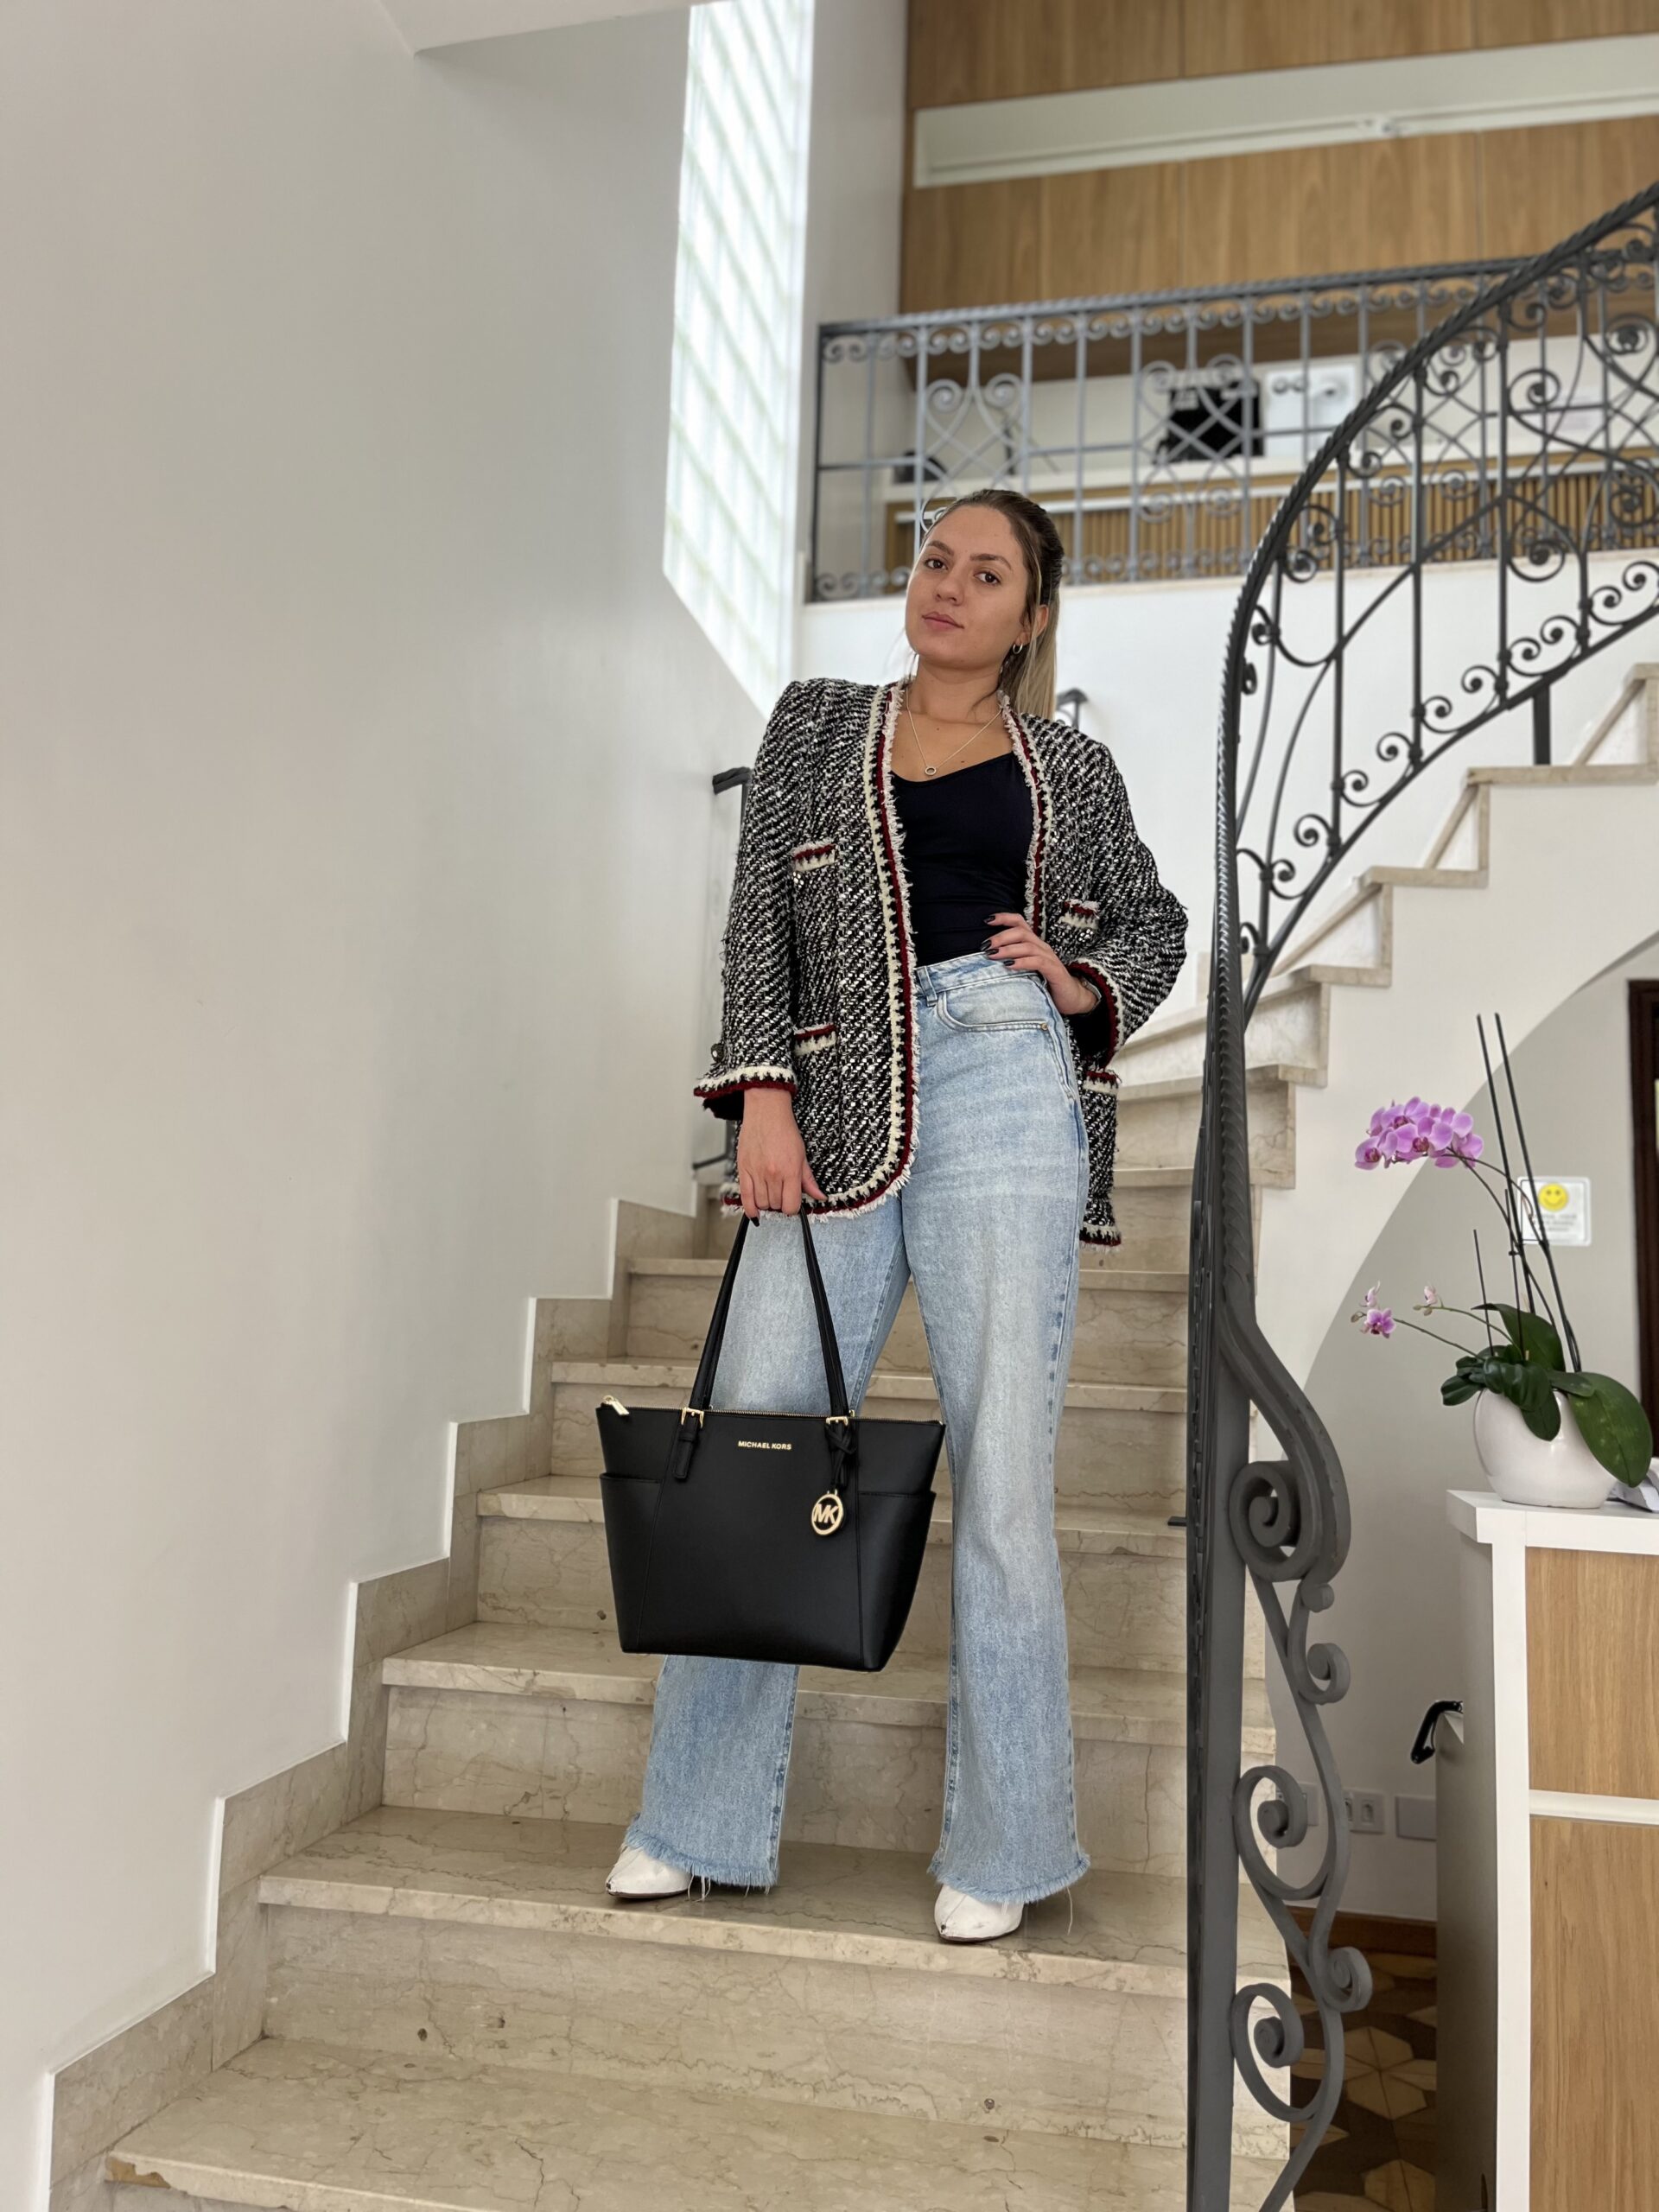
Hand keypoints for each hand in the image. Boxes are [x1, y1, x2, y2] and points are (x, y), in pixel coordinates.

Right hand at [736, 1089, 826, 1218]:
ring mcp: (756, 1173)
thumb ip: (808, 1179)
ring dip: (767, 1204)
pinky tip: (755, 1213)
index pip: (791, 1205)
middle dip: (780, 1203)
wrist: (766, 1112)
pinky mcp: (743, 1169)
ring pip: (762, 1203)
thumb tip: (819, 1196)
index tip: (793, 1202)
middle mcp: (773, 1174)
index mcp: (790, 1171)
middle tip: (782, 1194)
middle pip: (776, 1205)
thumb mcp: (802, 1154)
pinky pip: (744, 1197)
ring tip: (771, 1195)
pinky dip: (750, 1209)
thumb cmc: (784, 1130)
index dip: (793, 1207)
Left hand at [984, 911, 1100, 1017]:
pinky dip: (1022, 962)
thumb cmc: (1045, 983)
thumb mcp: (1025, 970)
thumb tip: (987, 959)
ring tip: (992, 955)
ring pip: (1028, 945)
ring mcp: (1049, 958)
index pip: (1020, 923)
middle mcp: (1042, 947)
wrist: (1071, 998)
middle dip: (1001, 936)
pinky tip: (1009, 965)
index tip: (986, 920)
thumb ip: (1011, 961)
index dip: (1004, 918)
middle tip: (985, 946)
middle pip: (1021, 932)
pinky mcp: (1054, 970)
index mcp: (1034, 944)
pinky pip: (1037, 961)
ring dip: (1008, 949)